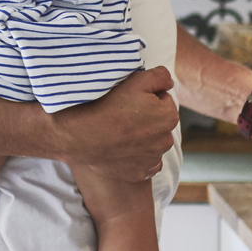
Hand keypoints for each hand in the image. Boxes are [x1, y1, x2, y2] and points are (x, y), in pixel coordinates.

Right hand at [51, 67, 177, 180]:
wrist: (82, 135)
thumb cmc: (108, 105)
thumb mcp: (136, 80)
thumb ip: (160, 77)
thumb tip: (169, 84)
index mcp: (169, 117)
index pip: (163, 101)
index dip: (146, 98)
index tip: (129, 100)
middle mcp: (165, 141)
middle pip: (158, 124)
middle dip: (146, 119)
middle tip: (123, 115)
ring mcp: (152, 159)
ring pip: (151, 144)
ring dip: (141, 138)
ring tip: (119, 132)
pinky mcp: (140, 174)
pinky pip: (144, 163)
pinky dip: (136, 157)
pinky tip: (121, 149)